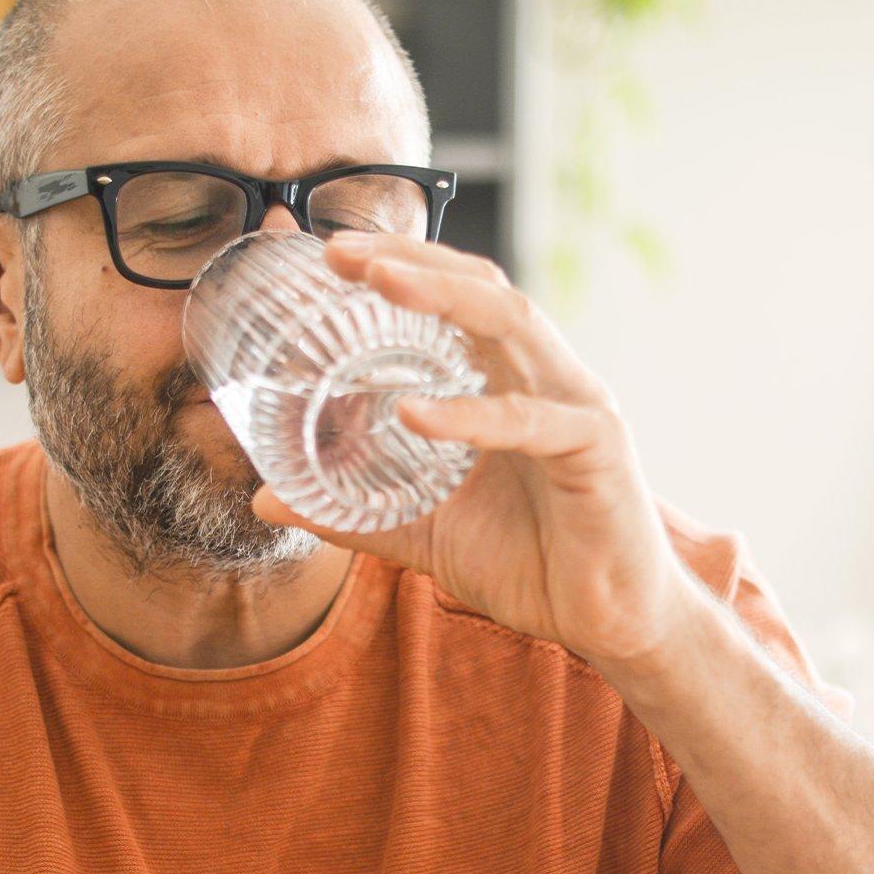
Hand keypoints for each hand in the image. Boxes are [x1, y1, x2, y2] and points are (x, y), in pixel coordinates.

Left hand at [250, 230, 698, 668]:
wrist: (609, 623)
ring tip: (378, 281)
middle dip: (409, 258)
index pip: (452, 298)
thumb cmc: (531, 562)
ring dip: (443, 294)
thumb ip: (351, 513)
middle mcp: (544, 376)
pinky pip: (533, 420)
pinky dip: (471, 414)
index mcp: (507, 380)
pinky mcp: (599, 451)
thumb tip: (264, 499)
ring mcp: (577, 405)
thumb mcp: (423, 533)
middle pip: (480, 286)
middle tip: (337, 250)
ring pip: (512, 322)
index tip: (319, 250)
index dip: (394, 264)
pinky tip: (415, 412)